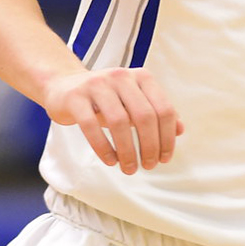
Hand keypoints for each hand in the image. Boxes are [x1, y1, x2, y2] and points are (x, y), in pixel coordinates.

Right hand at [41, 67, 183, 173]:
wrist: (64, 87)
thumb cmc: (105, 99)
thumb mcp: (133, 102)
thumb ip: (156, 113)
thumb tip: (180, 130)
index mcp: (141, 77)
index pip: (163, 109)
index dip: (167, 138)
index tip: (164, 158)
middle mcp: (121, 77)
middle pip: (144, 116)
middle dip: (149, 146)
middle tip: (148, 166)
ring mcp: (97, 85)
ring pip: (119, 122)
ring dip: (127, 151)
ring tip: (129, 168)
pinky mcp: (76, 97)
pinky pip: (92, 126)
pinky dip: (103, 147)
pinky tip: (110, 161)